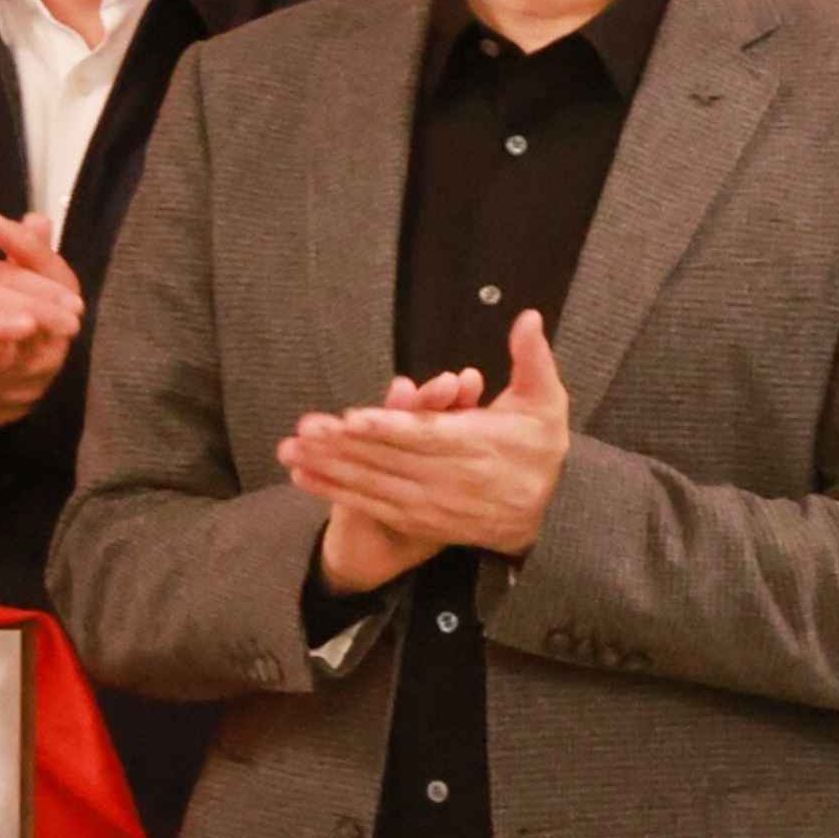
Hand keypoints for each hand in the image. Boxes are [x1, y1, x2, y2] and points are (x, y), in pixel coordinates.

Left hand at [282, 311, 577, 594]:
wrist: (543, 513)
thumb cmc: (539, 447)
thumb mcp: (546, 402)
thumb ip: (533, 360)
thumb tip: (527, 316)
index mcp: (477, 444)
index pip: (427, 435)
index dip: (388, 427)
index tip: (352, 418)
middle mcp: (450, 478)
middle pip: (390, 461)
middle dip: (344, 446)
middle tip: (305, 429)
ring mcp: (432, 504)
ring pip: (375, 484)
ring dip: (331, 469)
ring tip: (292, 451)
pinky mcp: (418, 520)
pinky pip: (372, 506)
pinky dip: (337, 492)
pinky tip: (304, 476)